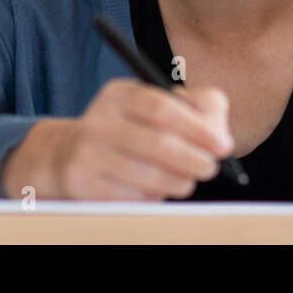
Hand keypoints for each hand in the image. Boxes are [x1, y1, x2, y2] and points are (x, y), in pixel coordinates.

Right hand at [1, 78, 234, 200]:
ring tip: (186, 179)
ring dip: (180, 182)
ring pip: (149, 177)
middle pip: (159, 145)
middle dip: (195, 160)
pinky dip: (155, 197)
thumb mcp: (159, 104)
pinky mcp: (82, 184)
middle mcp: (98, 120)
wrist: (69, 154)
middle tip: (211, 167)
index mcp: (119, 94)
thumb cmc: (132, 128)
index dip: (198, 129)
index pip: (162, 108)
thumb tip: (219, 134)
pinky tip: (156, 189)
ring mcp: (86, 154)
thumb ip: (199, 106)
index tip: (223, 146)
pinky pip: (133, 198)